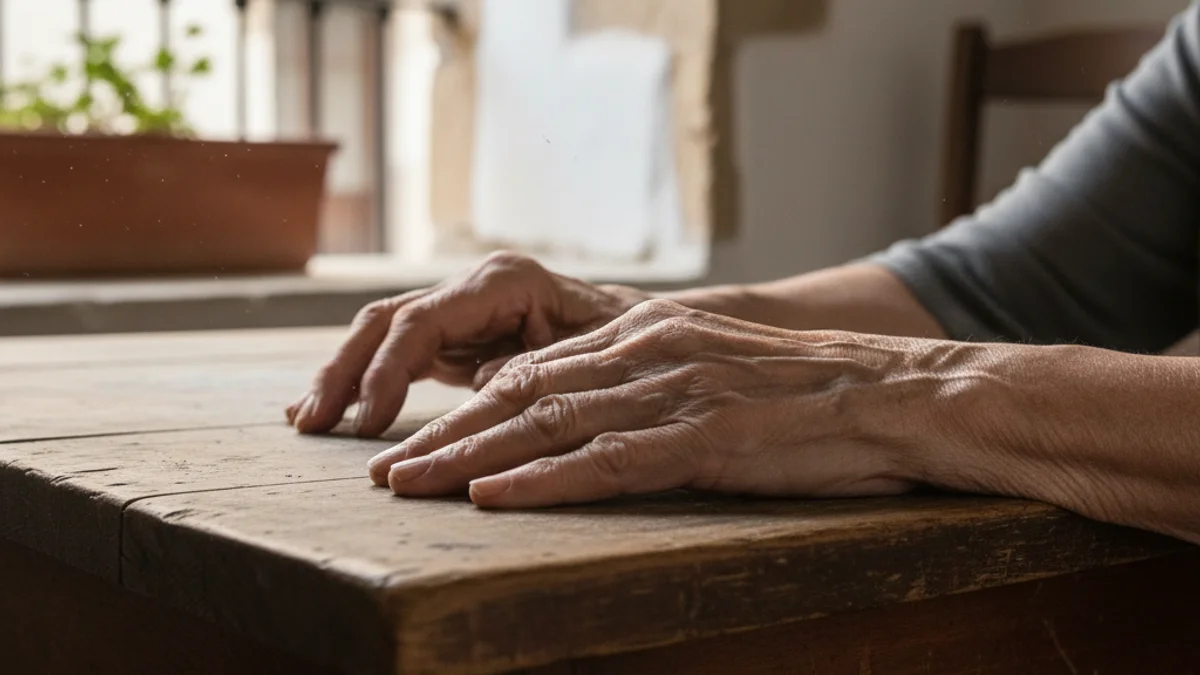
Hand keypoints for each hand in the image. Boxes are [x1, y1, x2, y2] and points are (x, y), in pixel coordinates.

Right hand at [288, 252, 648, 436]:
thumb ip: (533, 367)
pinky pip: (397, 356)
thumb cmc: (629, 343)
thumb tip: (481, 390)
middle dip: (345, 371)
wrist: (649, 336)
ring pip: (382, 336)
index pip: (423, 321)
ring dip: (341, 376)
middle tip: (311, 423)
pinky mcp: (456, 339)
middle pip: (388, 321)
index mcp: (504, 281)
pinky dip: (363, 382)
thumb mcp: (588, 355)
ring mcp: (460, 311)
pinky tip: (328, 410)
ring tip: (304, 421)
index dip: (389, 371)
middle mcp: (473, 288)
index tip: (368, 423)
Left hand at [367, 299, 938, 507]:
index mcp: (648, 333)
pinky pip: (605, 462)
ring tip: (408, 485)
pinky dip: (540, 483)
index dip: (469, 409)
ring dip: (468, 459)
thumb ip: (652, 380)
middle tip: (386, 468)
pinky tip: (490, 500)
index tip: (421, 438)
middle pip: (522, 395)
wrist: (896, 394)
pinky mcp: (703, 439)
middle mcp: (648, 353)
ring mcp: (673, 393)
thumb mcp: (717, 368)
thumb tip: (591, 412)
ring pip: (547, 425)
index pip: (535, 370)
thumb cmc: (812, 394)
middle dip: (445, 434)